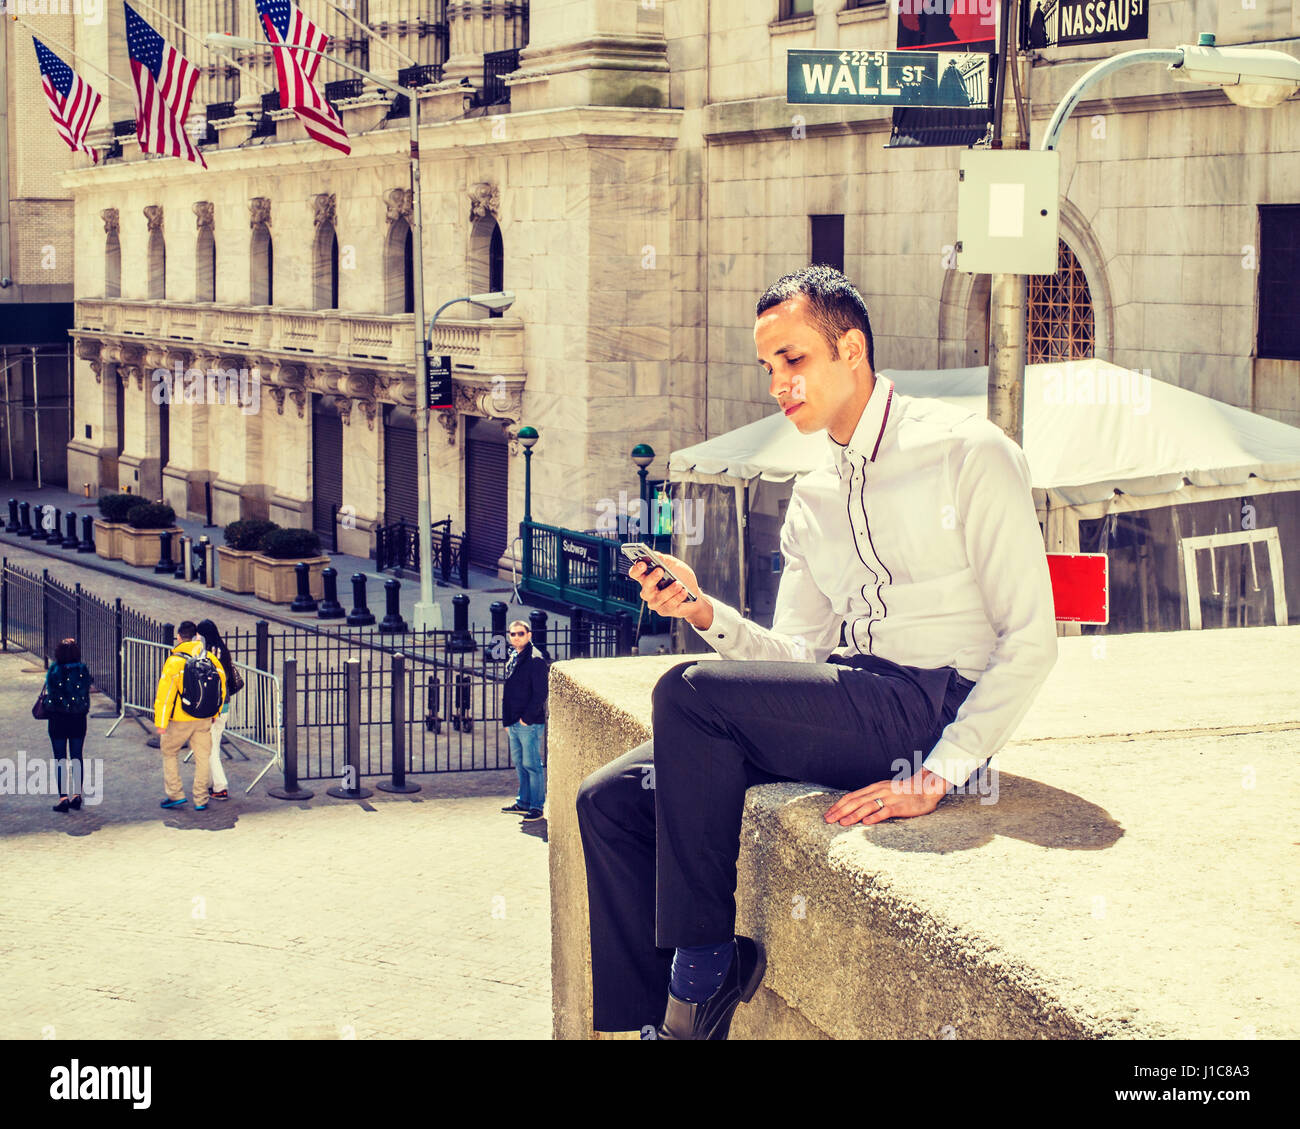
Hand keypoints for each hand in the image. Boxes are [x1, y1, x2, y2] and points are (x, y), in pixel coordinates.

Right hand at [629, 552, 707, 625]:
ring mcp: (655, 602)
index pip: (635, 573)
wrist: (695, 595)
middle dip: (652, 578)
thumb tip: (657, 555)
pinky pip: (668, 605)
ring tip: (679, 584)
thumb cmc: (682, 578)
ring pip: (658, 597)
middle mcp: (648, 590)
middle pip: (645, 585)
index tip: (642, 563)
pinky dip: (677, 597)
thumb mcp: (675, 565)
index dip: (636, 569)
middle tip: (660, 570)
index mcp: (647, 577)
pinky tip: (684, 591)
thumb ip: (665, 559)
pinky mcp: (664, 610)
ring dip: (669, 590)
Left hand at [823, 769, 949, 825]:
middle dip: (840, 811)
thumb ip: (871, 797)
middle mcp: (879, 791)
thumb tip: (854, 806)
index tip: (827, 813)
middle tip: (827, 820)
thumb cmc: (904, 792)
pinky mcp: (900, 806)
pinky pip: (886, 811)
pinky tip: (866, 823)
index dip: (838, 805)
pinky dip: (875, 817)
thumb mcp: (884, 791)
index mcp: (874, 788)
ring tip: (842, 823)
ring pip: (867, 806)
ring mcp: (889, 798)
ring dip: (853, 815)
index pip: (851, 796)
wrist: (926, 788)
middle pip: (855, 801)